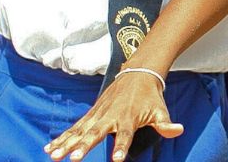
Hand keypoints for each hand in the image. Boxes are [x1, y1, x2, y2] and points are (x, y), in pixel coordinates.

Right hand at [45, 69, 183, 160]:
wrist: (137, 73)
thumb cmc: (150, 96)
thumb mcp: (160, 109)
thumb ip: (165, 123)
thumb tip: (179, 130)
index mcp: (129, 117)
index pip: (125, 134)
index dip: (121, 146)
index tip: (117, 159)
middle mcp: (110, 116)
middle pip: (96, 133)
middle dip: (84, 146)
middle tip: (73, 159)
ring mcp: (98, 114)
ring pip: (79, 130)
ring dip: (66, 143)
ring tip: (53, 156)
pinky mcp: (91, 114)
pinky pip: (74, 128)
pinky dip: (62, 138)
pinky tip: (49, 150)